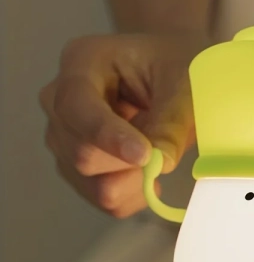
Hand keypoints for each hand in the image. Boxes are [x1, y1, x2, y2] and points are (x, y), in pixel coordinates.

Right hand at [40, 33, 201, 217]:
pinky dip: (134, 195)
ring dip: (134, 182)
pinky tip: (149, 174)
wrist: (171, 76)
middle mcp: (61, 101)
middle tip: (164, 153)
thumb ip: (172, 121)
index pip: (77, 106)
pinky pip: (103, 199)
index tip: (144, 155)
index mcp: (84, 62)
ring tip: (158, 158)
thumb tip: (160, 163)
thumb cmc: (175, 68)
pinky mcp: (76, 167)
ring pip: (90, 183)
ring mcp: (64, 137)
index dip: (108, 135)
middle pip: (82, 154)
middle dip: (129, 164)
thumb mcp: (184, 83)